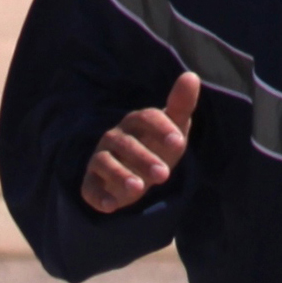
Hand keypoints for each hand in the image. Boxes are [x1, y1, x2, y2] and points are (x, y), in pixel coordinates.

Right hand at [81, 72, 198, 213]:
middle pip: (126, 143)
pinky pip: (90, 188)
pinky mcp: (92, 182)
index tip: (178, 143)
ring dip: (120, 175)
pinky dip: (98, 196)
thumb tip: (191, 76)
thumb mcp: (174, 128)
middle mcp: (114, 138)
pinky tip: (111, 206)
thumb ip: (181, 105)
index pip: (145, 118)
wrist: (137, 173)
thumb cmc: (157, 147)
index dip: (160, 128)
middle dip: (144, 158)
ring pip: (105, 163)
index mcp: (135, 122)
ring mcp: (101, 159)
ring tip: (139, 189)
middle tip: (164, 175)